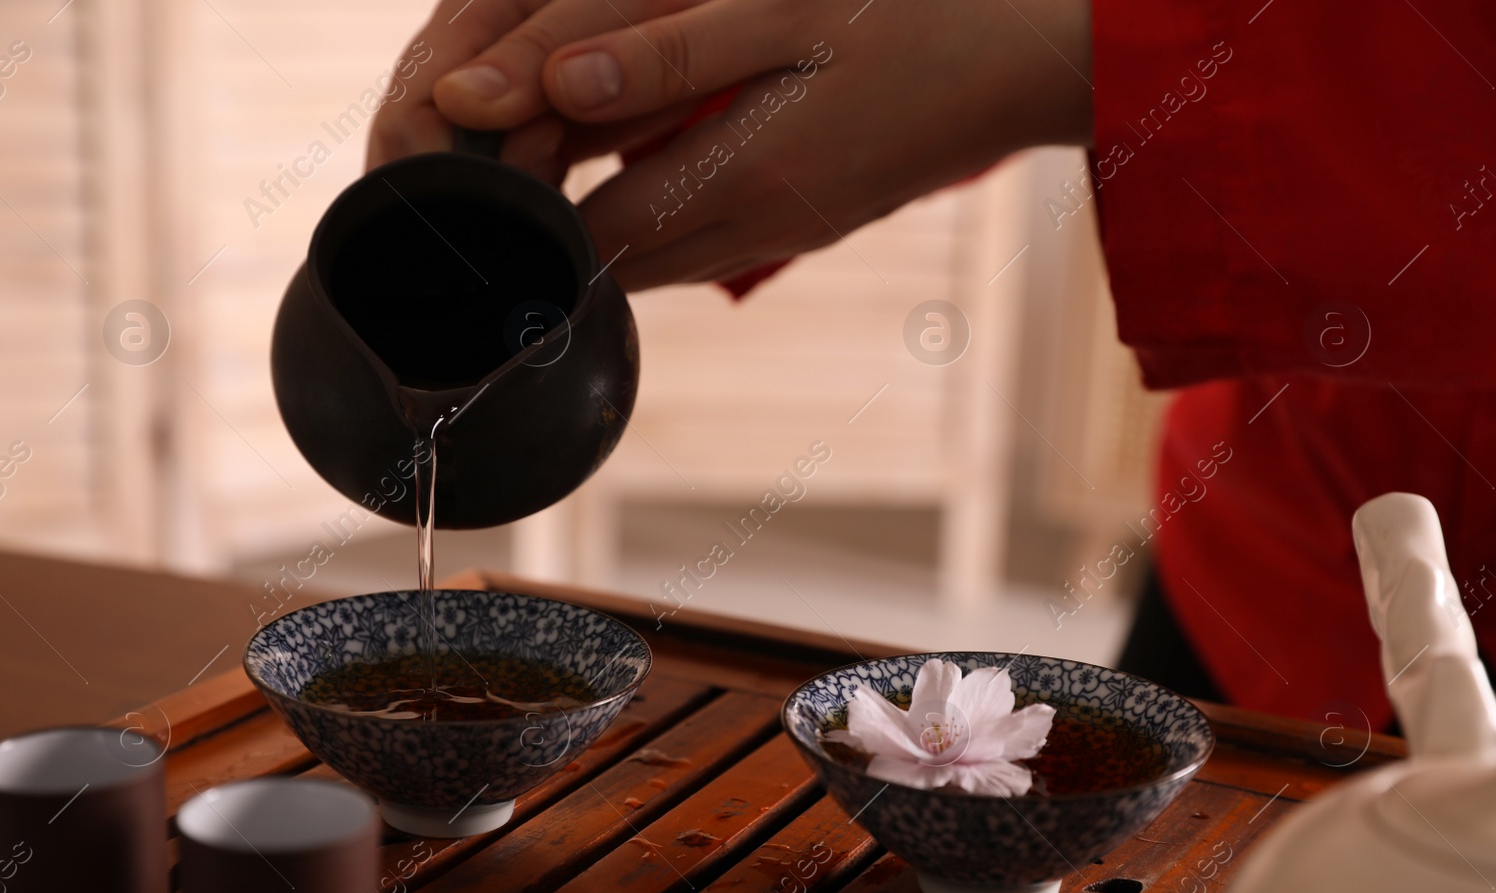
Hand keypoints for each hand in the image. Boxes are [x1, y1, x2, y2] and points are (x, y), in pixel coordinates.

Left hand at [370, 0, 1091, 290]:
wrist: (1034, 62)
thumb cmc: (918, 19)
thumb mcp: (785, 13)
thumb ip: (662, 54)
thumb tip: (546, 84)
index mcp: (737, 179)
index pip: (583, 238)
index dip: (513, 219)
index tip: (462, 183)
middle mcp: (750, 227)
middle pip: (606, 264)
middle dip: (540, 231)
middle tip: (484, 175)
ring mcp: (778, 232)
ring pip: (648, 258)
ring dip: (590, 225)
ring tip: (540, 166)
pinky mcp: (801, 220)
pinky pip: (696, 238)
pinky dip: (646, 214)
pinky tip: (629, 165)